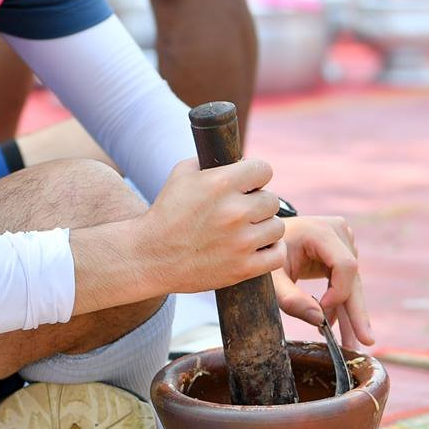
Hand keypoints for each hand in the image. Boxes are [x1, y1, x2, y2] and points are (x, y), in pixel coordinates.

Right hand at [138, 157, 285, 295]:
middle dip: (257, 203)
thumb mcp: (181, 175)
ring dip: (264, 227)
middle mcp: (234, 211)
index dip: (255, 176)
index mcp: (219, 183)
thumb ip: (209, 163)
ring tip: (246, 230)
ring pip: (277, 227)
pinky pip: (277, 255)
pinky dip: (269, 251)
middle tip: (242, 210)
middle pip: (272, 200)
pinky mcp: (243, 268)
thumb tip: (236, 160)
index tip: (249, 184)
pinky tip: (255, 248)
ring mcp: (241, 242)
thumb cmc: (166, 212)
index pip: (264, 169)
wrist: (151, 256)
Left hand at [273, 216, 373, 349]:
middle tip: (366, 340)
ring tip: (351, 344)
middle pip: (352, 277)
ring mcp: (340, 240)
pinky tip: (333, 325)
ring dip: (349, 314)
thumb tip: (318, 320)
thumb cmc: (263, 255)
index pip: (345, 265)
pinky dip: (338, 304)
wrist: (259, 239)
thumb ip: (290, 297)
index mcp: (319, 231)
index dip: (338, 292)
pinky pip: (344, 282)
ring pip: (351, 284)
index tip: (321, 310)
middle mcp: (335, 232)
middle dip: (356, 312)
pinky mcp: (339, 251)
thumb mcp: (271, 277)